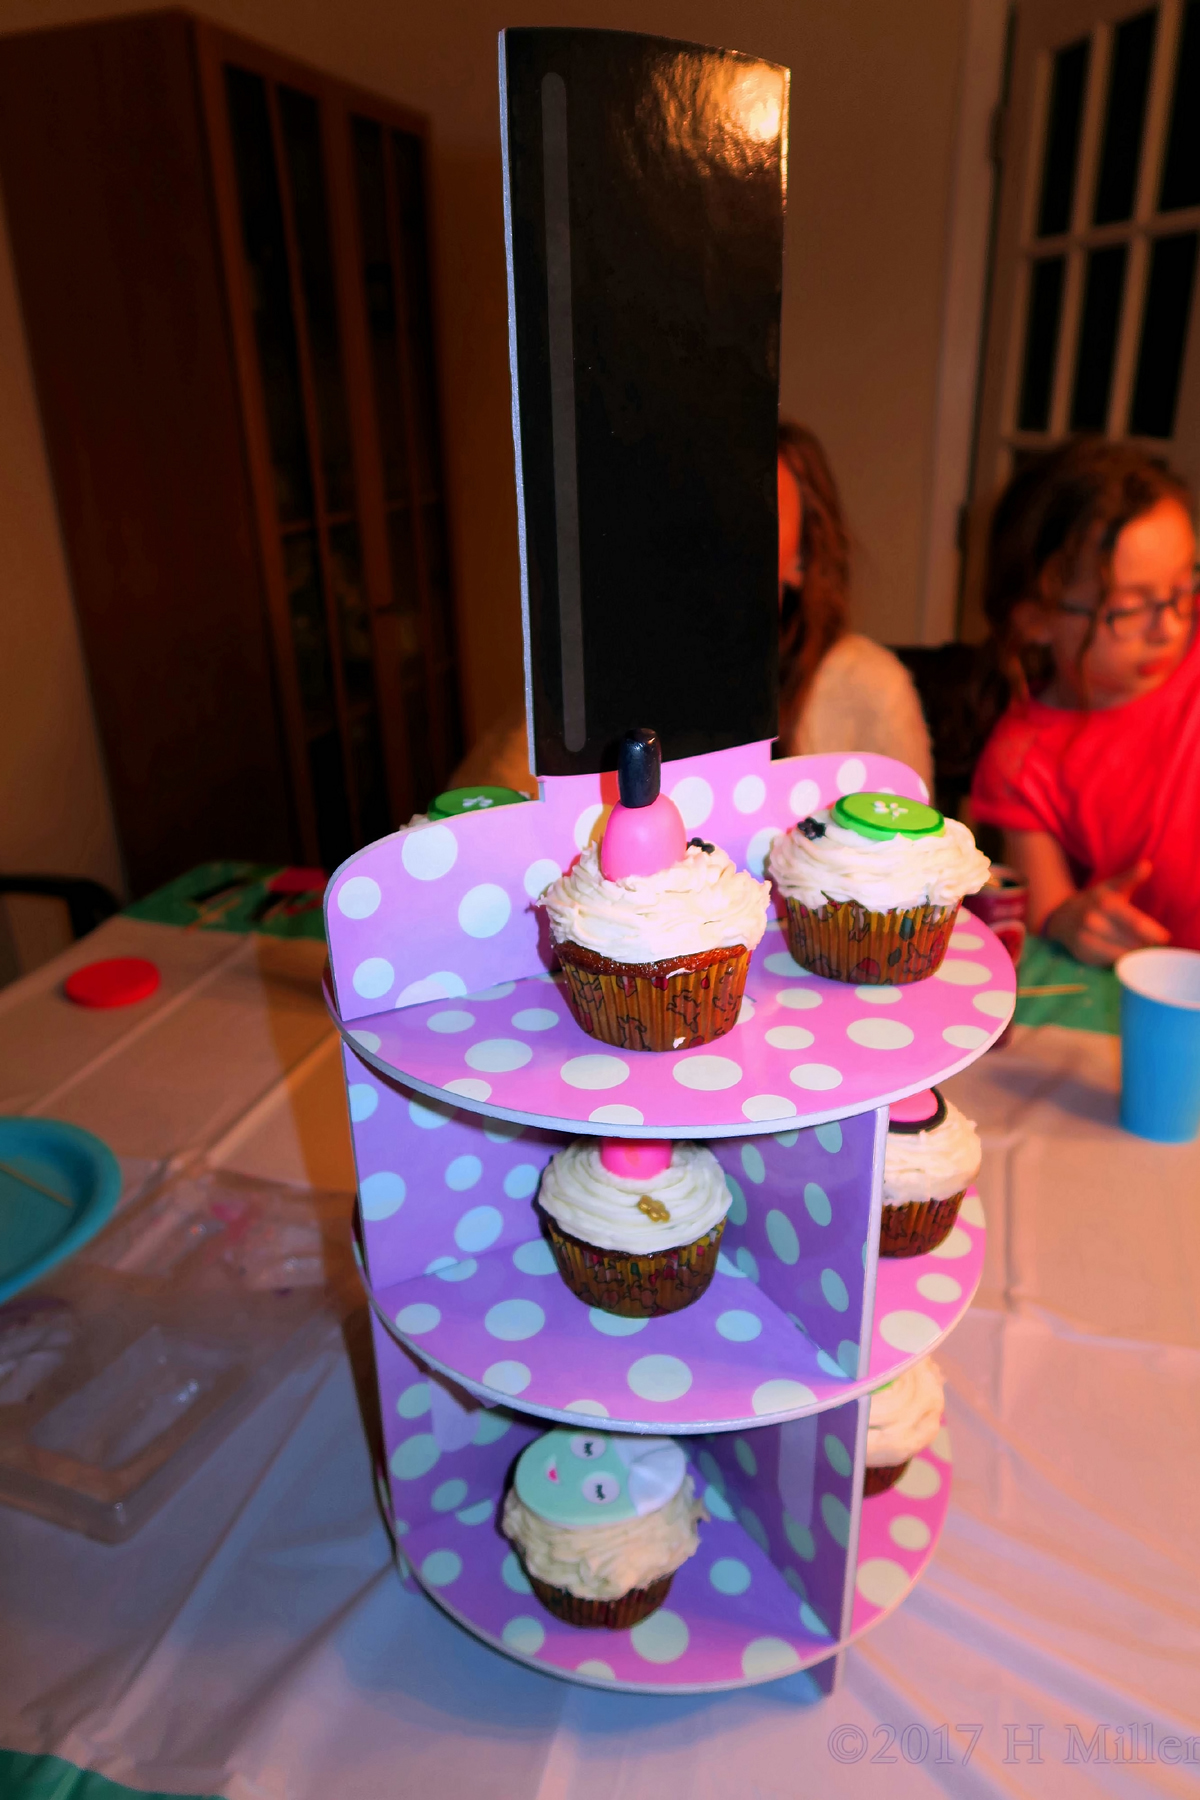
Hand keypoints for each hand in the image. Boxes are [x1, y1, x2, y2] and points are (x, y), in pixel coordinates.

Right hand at [1043, 861, 1169, 966]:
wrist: (1062, 916)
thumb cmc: (1095, 901)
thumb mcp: (1111, 886)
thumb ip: (1130, 878)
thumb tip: (1147, 865)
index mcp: (1106, 903)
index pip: (1137, 924)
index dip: (1154, 933)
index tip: (1164, 937)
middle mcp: (1094, 922)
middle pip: (1132, 942)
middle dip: (1146, 945)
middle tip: (1152, 945)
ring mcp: (1086, 939)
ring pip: (1123, 955)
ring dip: (1136, 955)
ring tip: (1140, 949)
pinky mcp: (1082, 954)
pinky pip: (1110, 963)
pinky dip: (1122, 961)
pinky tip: (1124, 955)